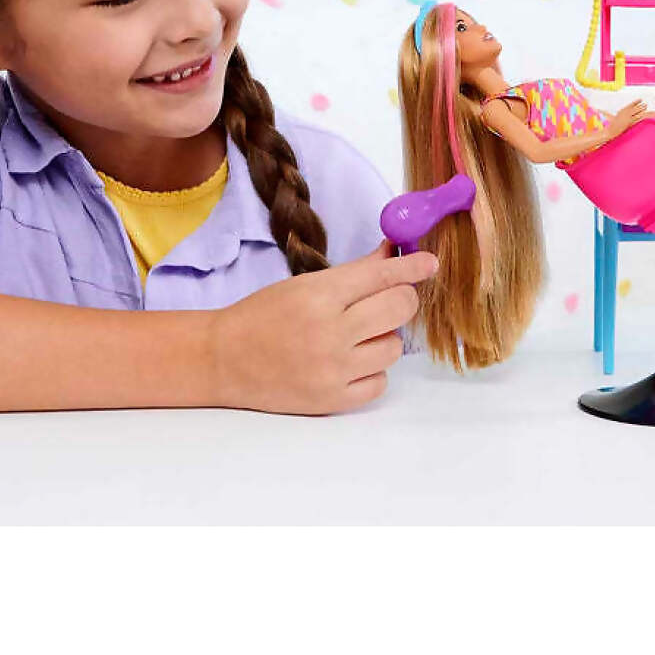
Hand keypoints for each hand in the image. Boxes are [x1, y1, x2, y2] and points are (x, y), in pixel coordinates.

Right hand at [207, 242, 436, 414]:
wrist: (224, 360)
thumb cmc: (263, 315)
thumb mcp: (305, 284)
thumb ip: (355, 272)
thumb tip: (394, 254)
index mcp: (319, 295)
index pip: (382, 276)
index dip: (412, 267)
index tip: (430, 263)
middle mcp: (330, 332)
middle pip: (399, 308)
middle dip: (400, 299)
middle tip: (387, 299)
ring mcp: (333, 370)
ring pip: (394, 348)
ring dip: (383, 338)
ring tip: (356, 336)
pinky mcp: (333, 400)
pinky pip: (380, 382)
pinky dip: (371, 370)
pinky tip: (350, 362)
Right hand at [607, 100, 649, 137]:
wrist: (612, 130)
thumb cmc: (613, 123)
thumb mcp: (612, 116)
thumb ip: (612, 112)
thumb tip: (605, 110)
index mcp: (622, 110)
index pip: (631, 104)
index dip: (636, 101)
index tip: (640, 99)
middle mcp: (625, 113)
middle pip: (635, 108)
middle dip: (640, 106)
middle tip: (645, 104)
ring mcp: (628, 118)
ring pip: (636, 112)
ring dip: (641, 110)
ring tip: (645, 107)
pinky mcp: (630, 123)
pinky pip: (636, 118)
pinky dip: (640, 116)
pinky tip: (643, 114)